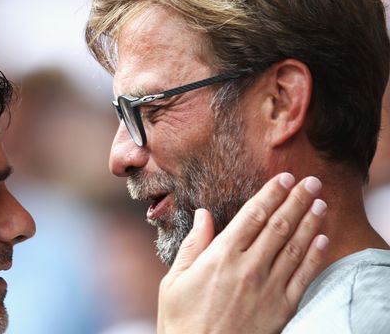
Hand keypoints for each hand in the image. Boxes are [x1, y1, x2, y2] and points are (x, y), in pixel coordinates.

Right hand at [157, 173, 328, 333]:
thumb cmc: (181, 321)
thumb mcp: (174, 280)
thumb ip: (193, 245)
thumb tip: (203, 215)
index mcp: (221, 256)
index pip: (253, 215)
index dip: (271, 193)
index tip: (284, 178)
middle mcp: (249, 267)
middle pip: (279, 225)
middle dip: (297, 200)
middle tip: (311, 182)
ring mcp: (268, 287)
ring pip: (296, 246)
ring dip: (310, 222)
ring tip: (320, 204)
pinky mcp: (282, 308)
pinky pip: (304, 276)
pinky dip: (315, 256)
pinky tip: (322, 240)